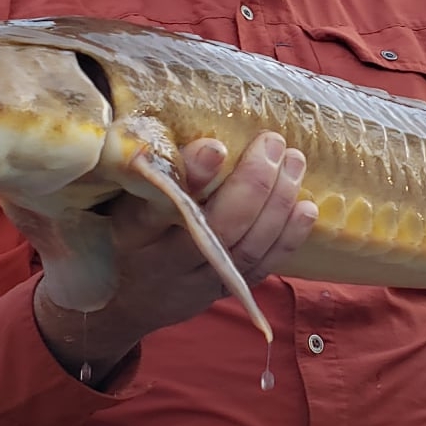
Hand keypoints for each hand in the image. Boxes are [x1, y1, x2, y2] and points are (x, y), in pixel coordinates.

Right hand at [31, 131, 318, 382]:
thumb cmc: (124, 235)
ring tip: (294, 162)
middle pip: (215, 229)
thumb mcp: (119, 203)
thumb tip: (189, 122)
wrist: (124, 303)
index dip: (190, 177)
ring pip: (244, 248)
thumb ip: (150, 172)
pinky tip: (305, 207)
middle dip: (251, 184)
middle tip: (272, 142)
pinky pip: (261, 269)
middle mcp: (165, 261)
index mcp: (132, 233)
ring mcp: (198, 283)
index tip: (215, 146)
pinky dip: (287, 238)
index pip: (158, 206)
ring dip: (277, 204)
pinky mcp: (224, 294)